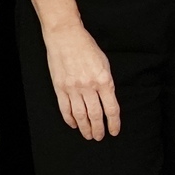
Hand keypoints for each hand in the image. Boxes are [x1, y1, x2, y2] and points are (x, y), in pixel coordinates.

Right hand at [41, 19, 119, 139]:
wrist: (66, 37)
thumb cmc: (87, 47)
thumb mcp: (105, 63)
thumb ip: (107, 82)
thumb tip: (107, 99)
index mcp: (104, 80)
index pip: (111, 108)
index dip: (113, 123)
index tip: (114, 131)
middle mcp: (89, 86)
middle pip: (95, 115)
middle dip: (98, 129)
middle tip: (99, 137)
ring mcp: (73, 88)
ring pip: (80, 115)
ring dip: (85, 128)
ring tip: (88, 135)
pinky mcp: (60, 87)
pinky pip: (65, 108)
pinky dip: (69, 119)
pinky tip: (74, 124)